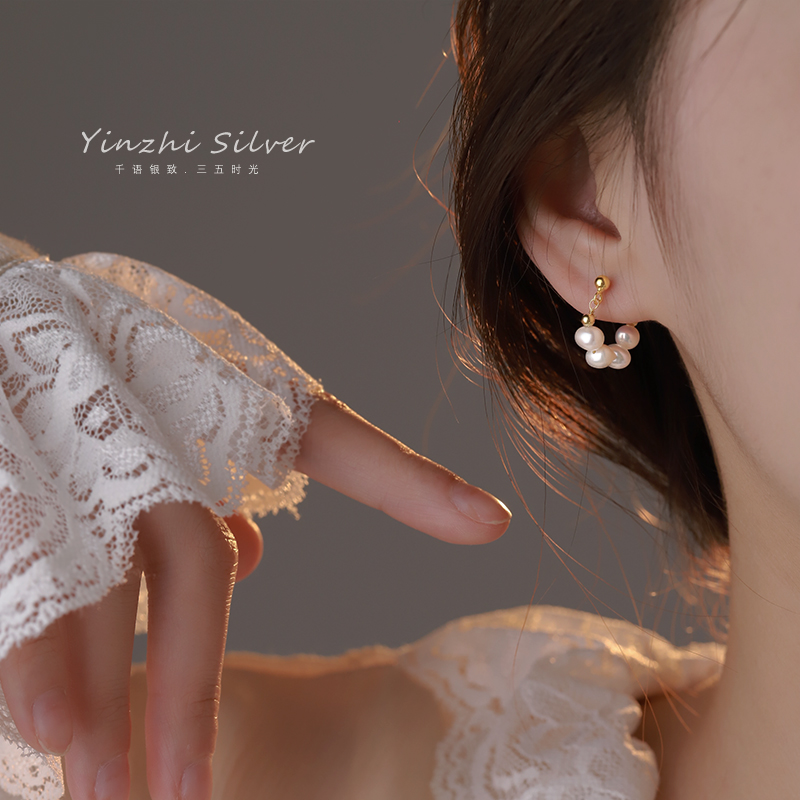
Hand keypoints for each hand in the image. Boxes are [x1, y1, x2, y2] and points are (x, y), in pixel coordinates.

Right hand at [0, 391, 510, 799]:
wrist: (21, 321)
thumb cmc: (122, 368)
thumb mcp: (195, 409)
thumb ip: (225, 482)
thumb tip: (256, 553)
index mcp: (229, 403)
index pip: (336, 440)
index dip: (413, 481)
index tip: (488, 522)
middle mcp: (166, 426)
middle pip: (187, 568)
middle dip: (183, 686)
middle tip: (180, 796)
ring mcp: (86, 448)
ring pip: (91, 581)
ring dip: (90, 687)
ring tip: (89, 774)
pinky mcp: (16, 477)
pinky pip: (19, 570)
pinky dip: (26, 647)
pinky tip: (31, 716)